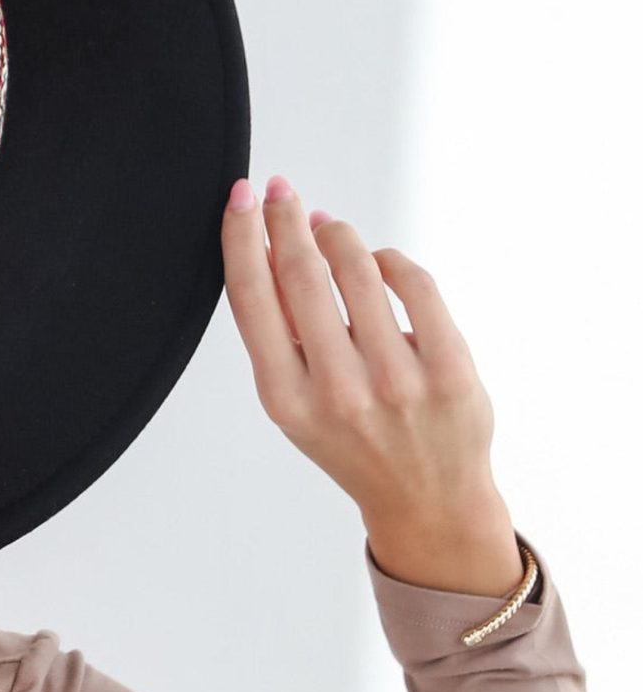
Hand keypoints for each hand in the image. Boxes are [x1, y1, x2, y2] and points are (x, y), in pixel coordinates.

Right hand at [221, 174, 525, 597]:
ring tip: (330, 228)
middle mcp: (338, 392)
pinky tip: (379, 262)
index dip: (242, 238)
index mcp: (288, 402)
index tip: (242, 198)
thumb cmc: (356, 445)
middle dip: (287, 219)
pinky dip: (391, 261)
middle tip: (281, 191)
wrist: (428, 500)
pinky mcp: (449, 370)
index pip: (253, 300)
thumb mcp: (299, 407)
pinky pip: (414, 283)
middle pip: (301, 274)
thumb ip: (284, 340)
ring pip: (359, 269)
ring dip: (339, 235)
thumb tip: (272, 250)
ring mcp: (397, 381)